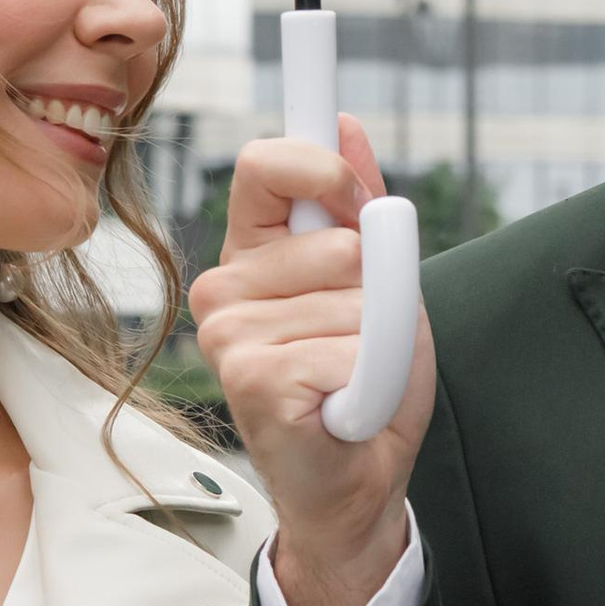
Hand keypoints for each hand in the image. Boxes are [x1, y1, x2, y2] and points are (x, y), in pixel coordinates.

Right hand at [188, 116, 434, 605]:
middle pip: (338, 241)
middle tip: (358, 341)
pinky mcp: (251, 377)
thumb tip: (346, 121)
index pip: (266, 166)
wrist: (359, 483)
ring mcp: (229, 334)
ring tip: (349, 379)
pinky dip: (370, 382)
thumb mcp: (378, 284)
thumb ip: (360, 207)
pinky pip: (350, 349)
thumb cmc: (363, 384)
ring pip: (353, 301)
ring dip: (377, 344)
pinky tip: (339, 409)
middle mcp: (226, 288)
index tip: (349, 186)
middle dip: (378, 290)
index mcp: (251, 253)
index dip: (318, 163)